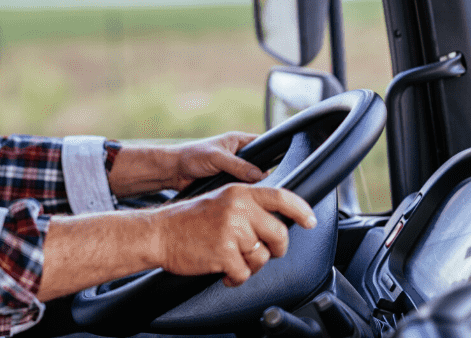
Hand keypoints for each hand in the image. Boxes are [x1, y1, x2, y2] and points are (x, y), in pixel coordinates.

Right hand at [151, 183, 316, 286]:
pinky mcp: (223, 253)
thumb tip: (278, 219)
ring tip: (233, 259)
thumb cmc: (189, 219)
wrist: (160, 232)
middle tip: (261, 250)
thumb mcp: (221, 200)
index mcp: (239, 192)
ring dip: (250, 264)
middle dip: (275, 248)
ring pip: (262, 257)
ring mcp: (231, 231)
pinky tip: (224, 271)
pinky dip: (236, 277)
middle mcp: (238, 208)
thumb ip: (248, 205)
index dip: (301, 209)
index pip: (281, 197)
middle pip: (279, 234)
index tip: (310, 220)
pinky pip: (244, 273)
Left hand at [171, 131, 263, 190]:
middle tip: (262, 185)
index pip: (262, 145)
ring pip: (251, 179)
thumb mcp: (217, 158)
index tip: (275, 168)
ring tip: (251, 192)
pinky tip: (242, 198)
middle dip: (262, 175)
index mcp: (238, 141)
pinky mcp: (228, 182)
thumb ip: (238, 166)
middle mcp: (238, 155)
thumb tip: (259, 175)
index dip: (270, 155)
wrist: (174, 171)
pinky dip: (242, 193)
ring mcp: (234, 169)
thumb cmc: (192, 156)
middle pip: (260, 166)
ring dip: (250, 186)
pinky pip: (241, 188)